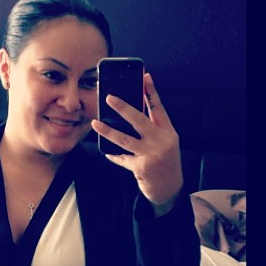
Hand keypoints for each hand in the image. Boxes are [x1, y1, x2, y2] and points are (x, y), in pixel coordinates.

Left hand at [92, 72, 182, 214]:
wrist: (170, 189)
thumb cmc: (164, 161)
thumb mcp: (164, 142)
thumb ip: (152, 128)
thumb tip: (131, 110)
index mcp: (168, 132)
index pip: (159, 107)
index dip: (151, 91)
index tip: (145, 76)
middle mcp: (162, 141)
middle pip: (139, 120)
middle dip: (123, 107)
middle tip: (109, 97)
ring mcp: (152, 155)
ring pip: (125, 139)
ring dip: (108, 130)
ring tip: (95, 123)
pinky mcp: (142, 167)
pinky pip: (122, 158)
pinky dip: (114, 155)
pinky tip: (107, 152)